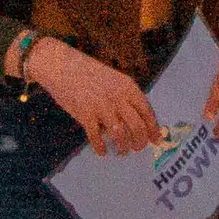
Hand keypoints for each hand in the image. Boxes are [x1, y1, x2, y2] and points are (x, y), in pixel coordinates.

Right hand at [25, 39, 163, 154]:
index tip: (156, 140)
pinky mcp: (86, 115)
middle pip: (137, 126)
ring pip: (120, 135)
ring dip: (123, 147)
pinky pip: (97, 138)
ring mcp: (102, 107)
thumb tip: (137, 123)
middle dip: (140, 141)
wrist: (62, 66)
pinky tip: (101, 152)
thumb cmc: (89, 74)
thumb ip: (125, 98)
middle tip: (137, 148)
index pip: (147, 112)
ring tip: (121, 151)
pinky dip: (100, 148)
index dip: (153, 128)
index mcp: (128, 87)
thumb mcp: (114, 81)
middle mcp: (118, 97)